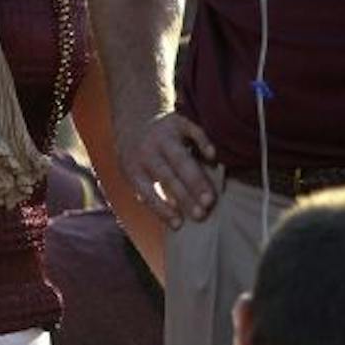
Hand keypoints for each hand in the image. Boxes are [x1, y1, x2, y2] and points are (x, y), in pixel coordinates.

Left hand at [119, 111, 219, 228]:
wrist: (134, 120)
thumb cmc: (138, 157)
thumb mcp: (133, 173)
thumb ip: (148, 193)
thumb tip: (171, 218)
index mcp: (133, 167)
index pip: (147, 191)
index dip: (162, 208)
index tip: (179, 224)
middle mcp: (147, 151)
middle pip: (168, 176)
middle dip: (185, 196)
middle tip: (202, 213)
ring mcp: (162, 135)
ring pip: (181, 159)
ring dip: (196, 179)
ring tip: (210, 198)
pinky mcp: (177, 122)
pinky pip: (192, 131)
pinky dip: (202, 143)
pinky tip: (212, 157)